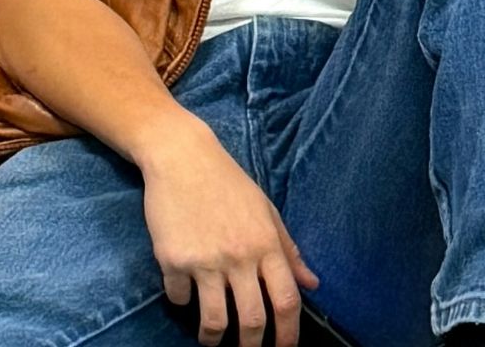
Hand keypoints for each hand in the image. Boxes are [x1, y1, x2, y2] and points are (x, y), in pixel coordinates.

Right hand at [141, 126, 319, 345]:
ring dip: (213, 338)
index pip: (286, 300)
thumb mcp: (266, 210)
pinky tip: (183, 293)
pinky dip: (181, 301)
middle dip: (251, 346)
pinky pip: (179, 297)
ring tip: (211, 339)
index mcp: (266, 244)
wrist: (181, 156)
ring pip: (214, 320)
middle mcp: (239, 256)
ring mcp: (205, 260)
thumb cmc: (228, 181)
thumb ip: (288, 249)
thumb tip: (312, 283)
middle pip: (252, 320)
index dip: (289, 334)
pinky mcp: (173, 260)